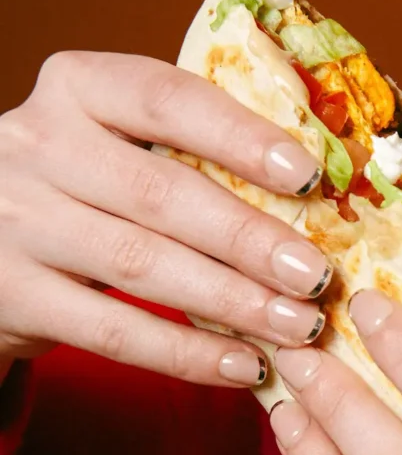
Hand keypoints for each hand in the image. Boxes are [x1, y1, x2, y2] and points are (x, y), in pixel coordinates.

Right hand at [0, 51, 329, 385]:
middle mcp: (39, 145)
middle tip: (316, 276)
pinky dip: (188, 353)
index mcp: (79, 88)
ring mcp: (19, 222)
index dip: (240, 137)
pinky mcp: (13, 296)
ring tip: (298, 327)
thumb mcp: (117, 145)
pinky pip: (114, 331)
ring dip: (232, 301)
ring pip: (140, 264)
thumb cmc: (83, 186)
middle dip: (249, 238)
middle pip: (160, 193)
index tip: (309, 176)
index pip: (166, 97)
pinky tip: (245, 366)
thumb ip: (191, 152)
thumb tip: (319, 192)